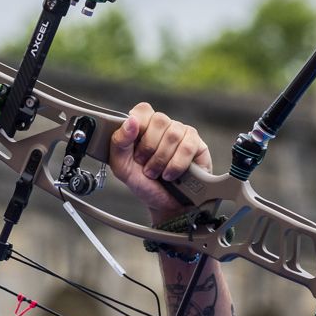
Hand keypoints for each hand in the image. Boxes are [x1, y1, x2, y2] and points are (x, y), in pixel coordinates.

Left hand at [107, 102, 212, 220]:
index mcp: (143, 127)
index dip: (138, 127)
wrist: (165, 205)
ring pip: (173, 134)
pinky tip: (171, 174)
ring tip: (157, 173)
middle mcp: (163, 126)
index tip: (135, 149)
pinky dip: (176, 165)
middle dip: (149, 148)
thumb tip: (130, 120)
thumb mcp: (122, 167)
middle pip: (159, 120)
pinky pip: (188, 146)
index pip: (142, 110)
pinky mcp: (197, 144)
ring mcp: (181, 133)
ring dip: (162, 160)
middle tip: (145, 165)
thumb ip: (119, 142)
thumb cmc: (144, 184)